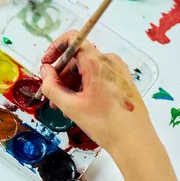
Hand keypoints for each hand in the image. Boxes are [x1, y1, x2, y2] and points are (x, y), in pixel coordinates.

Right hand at [40, 30, 157, 155]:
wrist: (135, 141)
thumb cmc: (105, 124)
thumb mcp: (71, 106)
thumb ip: (51, 86)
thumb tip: (44, 71)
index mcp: (97, 63)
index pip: (73, 39)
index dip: (55, 48)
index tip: (46, 65)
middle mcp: (109, 61)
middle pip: (78, 57)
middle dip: (62, 74)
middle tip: (53, 96)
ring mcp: (118, 70)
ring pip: (87, 68)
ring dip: (72, 83)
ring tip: (65, 106)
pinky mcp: (123, 81)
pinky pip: (98, 76)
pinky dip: (85, 86)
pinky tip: (80, 106)